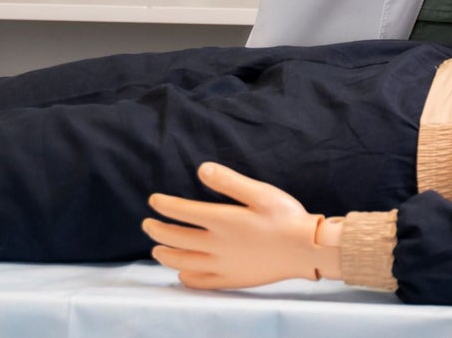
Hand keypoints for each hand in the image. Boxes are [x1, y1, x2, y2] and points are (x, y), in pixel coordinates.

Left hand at [144, 162, 341, 289]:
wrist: (305, 249)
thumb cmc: (286, 217)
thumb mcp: (261, 192)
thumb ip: (229, 182)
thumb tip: (201, 169)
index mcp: (222, 221)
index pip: (182, 212)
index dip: (164, 205)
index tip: (153, 200)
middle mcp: (216, 245)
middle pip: (176, 238)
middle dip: (157, 230)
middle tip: (147, 224)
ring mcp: (222, 265)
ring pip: (183, 262)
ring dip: (166, 254)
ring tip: (156, 249)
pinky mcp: (231, 279)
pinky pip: (201, 282)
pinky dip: (186, 278)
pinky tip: (182, 274)